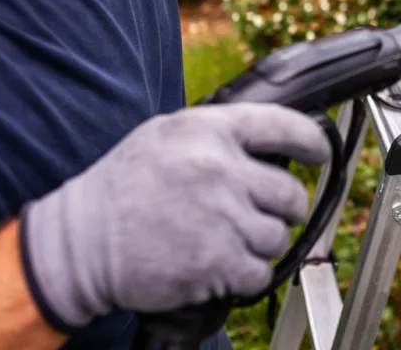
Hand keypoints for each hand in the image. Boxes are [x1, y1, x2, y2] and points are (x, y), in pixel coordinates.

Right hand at [20, 104, 328, 329]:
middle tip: (260, 214)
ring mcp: (220, 217)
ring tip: (228, 240)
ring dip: (261, 244)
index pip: (284, 126)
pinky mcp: (215, 261)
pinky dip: (246, 275)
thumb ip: (218, 136)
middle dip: (282, 208)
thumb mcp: (166, 136)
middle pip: (291, 194)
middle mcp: (220, 169)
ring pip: (279, 237)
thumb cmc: (121, 189)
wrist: (80, 243)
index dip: (312, 141)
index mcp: (209, 131)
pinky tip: (221, 265)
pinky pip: (259, 272)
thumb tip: (269, 148)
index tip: (320, 153)